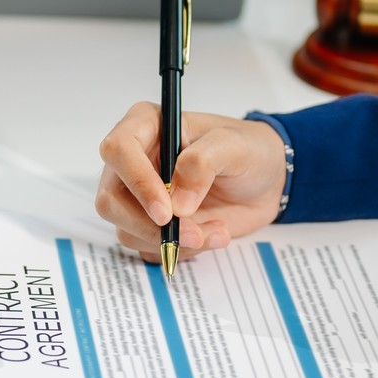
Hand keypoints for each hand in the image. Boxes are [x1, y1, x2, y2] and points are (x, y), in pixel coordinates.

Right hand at [94, 103, 286, 260]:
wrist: (267, 180)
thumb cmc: (248, 150)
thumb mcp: (233, 146)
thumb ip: (202, 163)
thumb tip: (178, 202)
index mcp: (146, 126)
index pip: (118, 150)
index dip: (137, 182)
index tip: (167, 210)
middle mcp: (135, 162)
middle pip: (110, 200)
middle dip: (149, 225)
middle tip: (193, 233)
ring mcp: (139, 196)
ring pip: (127, 230)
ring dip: (172, 241)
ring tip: (215, 230)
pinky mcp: (151, 223)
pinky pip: (148, 247)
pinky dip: (181, 250)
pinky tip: (209, 234)